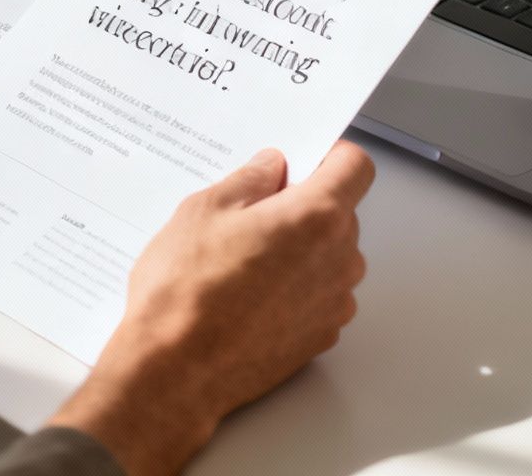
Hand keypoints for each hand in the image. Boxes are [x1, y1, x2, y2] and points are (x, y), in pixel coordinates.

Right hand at [49, 141, 374, 475]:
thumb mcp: (204, 211)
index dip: (331, 157)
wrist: (176, 372)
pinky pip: (320, 295)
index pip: (355, 167)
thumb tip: (271, 167)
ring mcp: (334, 302)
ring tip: (244, 262)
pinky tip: (251, 296)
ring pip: (331, 256)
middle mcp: (338, 259)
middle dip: (305, 206)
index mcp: (316, 216)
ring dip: (301, 250)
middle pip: (341, 213)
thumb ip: (250, 180)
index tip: (305, 161)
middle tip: (252, 215)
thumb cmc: (186, 293)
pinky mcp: (321, 336)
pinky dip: (297, 289)